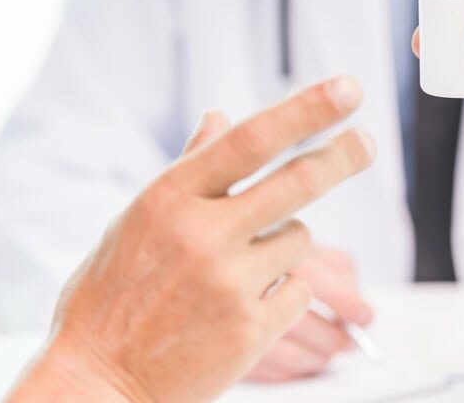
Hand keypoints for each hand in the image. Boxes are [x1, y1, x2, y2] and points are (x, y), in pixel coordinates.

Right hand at [6, 76, 376, 402]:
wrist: (97, 378)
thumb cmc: (111, 295)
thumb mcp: (136, 221)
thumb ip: (188, 169)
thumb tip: (219, 116)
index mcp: (169, 197)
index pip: (251, 139)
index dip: (307, 110)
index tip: (348, 89)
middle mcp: (202, 234)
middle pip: (297, 181)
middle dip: (342, 155)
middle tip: (366, 143)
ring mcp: (228, 283)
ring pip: (299, 237)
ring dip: (286, 241)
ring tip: (242, 266)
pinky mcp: (250, 331)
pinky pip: (298, 290)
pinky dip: (284, 291)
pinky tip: (243, 304)